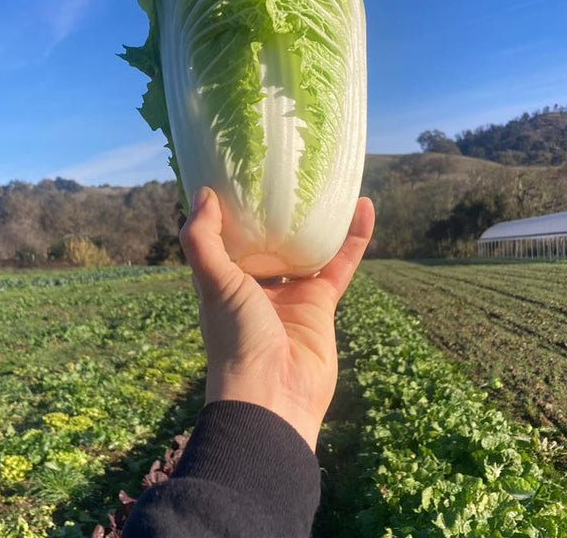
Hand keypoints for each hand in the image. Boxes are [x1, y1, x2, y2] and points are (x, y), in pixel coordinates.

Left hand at [179, 187, 374, 450]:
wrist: (274, 395)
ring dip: (321, 218)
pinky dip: (353, 238)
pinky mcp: (322, 303)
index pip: (230, 237)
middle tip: (290, 171)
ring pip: (309, 246)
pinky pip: (340, 263)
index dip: (236, 209)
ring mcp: (292, 294)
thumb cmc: (235, 339)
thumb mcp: (213, 283)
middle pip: (272, 239)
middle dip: (280, 211)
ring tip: (330, 182)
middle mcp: (258, 285)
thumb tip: (203, 193)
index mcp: (226, 279)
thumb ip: (202, 240)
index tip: (243, 173)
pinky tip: (364, 207)